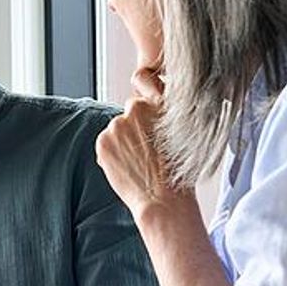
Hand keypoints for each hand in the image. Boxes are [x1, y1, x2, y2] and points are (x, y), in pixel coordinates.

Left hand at [95, 67, 193, 218]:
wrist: (163, 199)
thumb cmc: (179, 170)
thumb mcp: (183, 132)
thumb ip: (166, 111)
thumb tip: (154, 94)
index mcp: (159, 103)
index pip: (146, 86)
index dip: (148, 102)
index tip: (150, 114)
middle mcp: (136, 109)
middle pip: (130, 111)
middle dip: (135, 125)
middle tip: (148, 148)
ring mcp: (117, 125)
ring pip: (117, 128)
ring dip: (123, 139)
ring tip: (140, 160)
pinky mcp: (103, 141)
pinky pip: (106, 142)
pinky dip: (112, 152)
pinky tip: (128, 165)